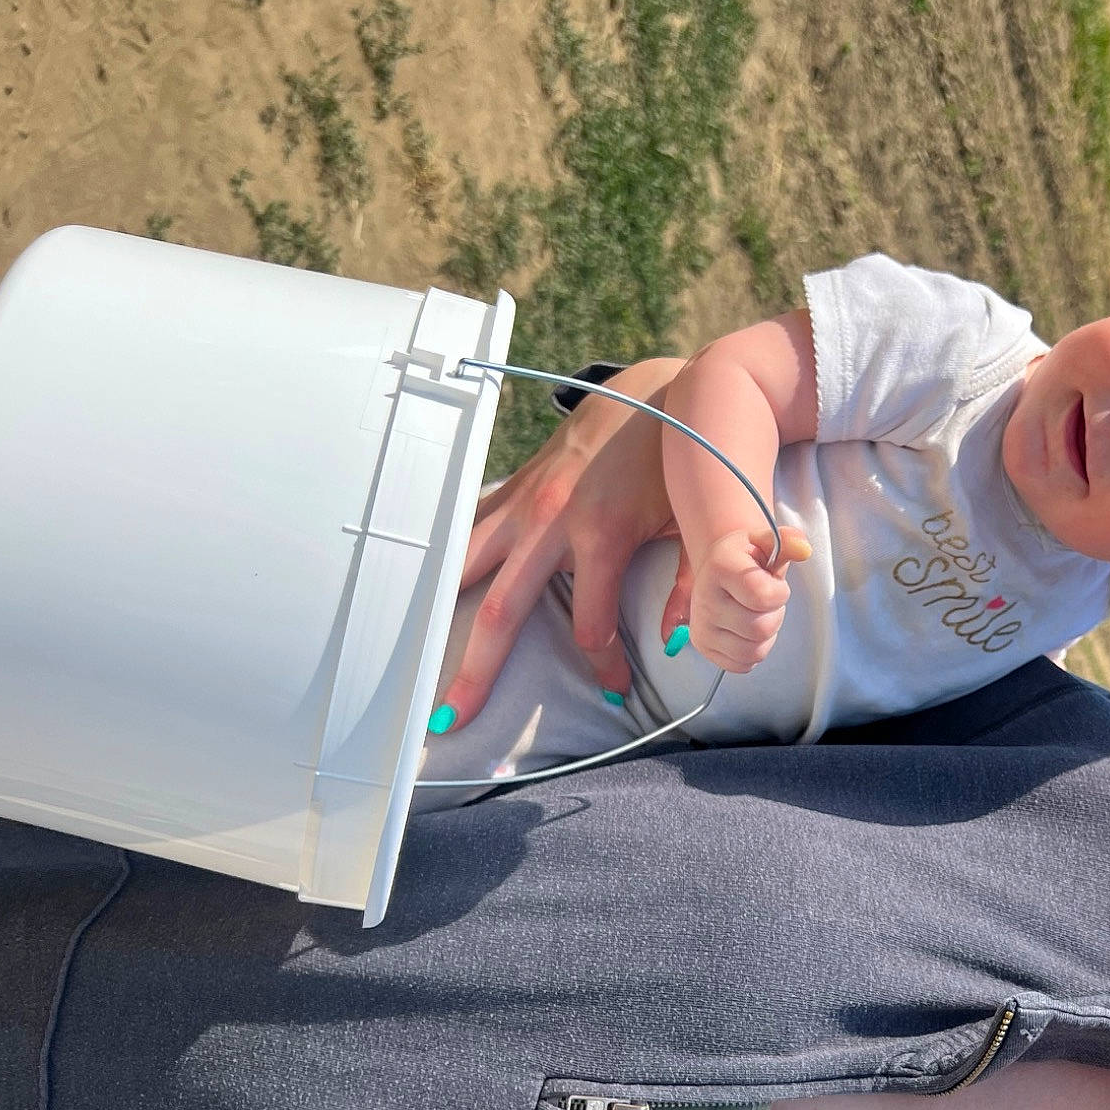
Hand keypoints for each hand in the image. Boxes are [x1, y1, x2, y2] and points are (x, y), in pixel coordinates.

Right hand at [440, 360, 690, 727]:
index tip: (613, 690)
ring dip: (441, 619)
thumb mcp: (694, 529)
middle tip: (451, 718)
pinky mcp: (516, 486)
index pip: (588, 628)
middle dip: (476, 670)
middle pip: (503, 612)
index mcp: (600, 535)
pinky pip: (471, 531)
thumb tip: (674, 643)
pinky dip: (449, 564)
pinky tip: (424, 596)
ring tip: (415, 663)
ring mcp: (526, 502)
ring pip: (467, 569)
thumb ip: (688, 590)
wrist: (659, 391)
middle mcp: (551, 521)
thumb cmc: (679, 463)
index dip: (601, 666)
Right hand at [685, 523, 812, 672]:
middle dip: (774, 616)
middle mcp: (704, 599)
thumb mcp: (767, 543)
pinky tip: (747, 631)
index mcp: (720, 567)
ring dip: (765, 637)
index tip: (773, 584)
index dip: (779, 593)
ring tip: (756, 615)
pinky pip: (743, 664)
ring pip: (753, 652)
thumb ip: (788, 542)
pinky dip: (753, 651)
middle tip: (764, 602)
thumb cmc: (746, 559)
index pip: (762, 596)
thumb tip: (803, 549)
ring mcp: (702, 627)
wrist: (719, 569)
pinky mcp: (704, 647)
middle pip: (759, 629)